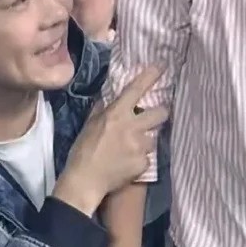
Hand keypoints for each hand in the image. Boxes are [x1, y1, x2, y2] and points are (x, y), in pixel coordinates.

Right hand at [54, 67, 167, 214]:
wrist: (86, 180)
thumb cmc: (83, 150)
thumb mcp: (89, 125)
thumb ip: (101, 110)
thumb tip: (107, 99)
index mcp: (117, 114)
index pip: (137, 89)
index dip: (151, 75)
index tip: (162, 66)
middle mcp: (133, 127)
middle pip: (161, 113)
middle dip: (160, 114)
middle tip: (152, 119)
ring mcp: (140, 146)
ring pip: (153, 138)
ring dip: (145, 141)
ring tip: (129, 149)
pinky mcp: (144, 164)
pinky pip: (147, 158)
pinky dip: (139, 160)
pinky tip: (126, 164)